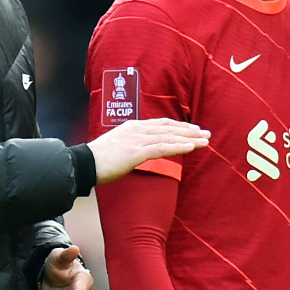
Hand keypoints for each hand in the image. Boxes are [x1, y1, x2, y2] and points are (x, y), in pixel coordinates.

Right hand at [88, 118, 209, 184]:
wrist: (84, 164)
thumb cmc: (99, 160)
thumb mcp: (119, 147)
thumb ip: (133, 145)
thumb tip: (144, 150)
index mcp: (133, 126)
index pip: (161, 124)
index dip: (179, 126)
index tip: (193, 129)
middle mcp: (137, 129)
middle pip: (169, 128)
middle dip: (189, 131)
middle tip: (206, 134)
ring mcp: (136, 139)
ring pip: (169, 137)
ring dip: (189, 139)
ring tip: (204, 141)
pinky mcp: (136, 152)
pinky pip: (162, 148)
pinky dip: (178, 147)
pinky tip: (191, 148)